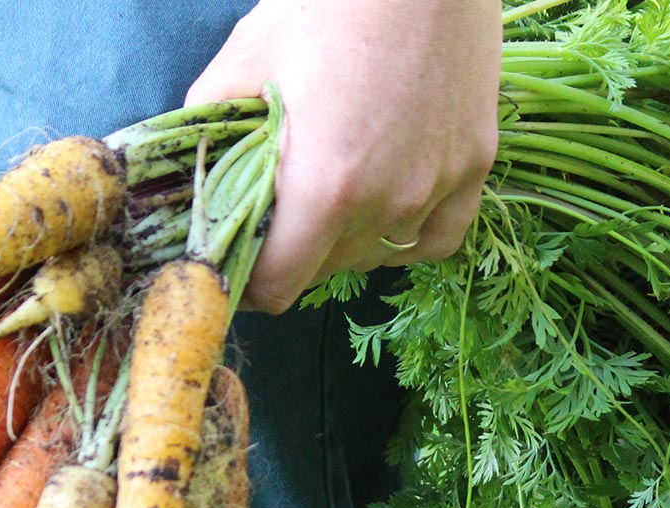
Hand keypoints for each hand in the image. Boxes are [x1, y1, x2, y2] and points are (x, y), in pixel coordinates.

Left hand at [185, 0, 501, 312]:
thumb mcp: (247, 58)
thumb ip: (211, 132)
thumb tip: (194, 182)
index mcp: (323, 188)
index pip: (278, 287)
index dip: (251, 283)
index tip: (243, 263)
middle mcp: (386, 206)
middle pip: (325, 271)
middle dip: (296, 250)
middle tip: (286, 204)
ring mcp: (437, 190)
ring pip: (377, 256)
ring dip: (348, 240)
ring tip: (337, 191)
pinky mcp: (475, 167)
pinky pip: (435, 238)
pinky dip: (407, 234)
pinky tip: (390, 204)